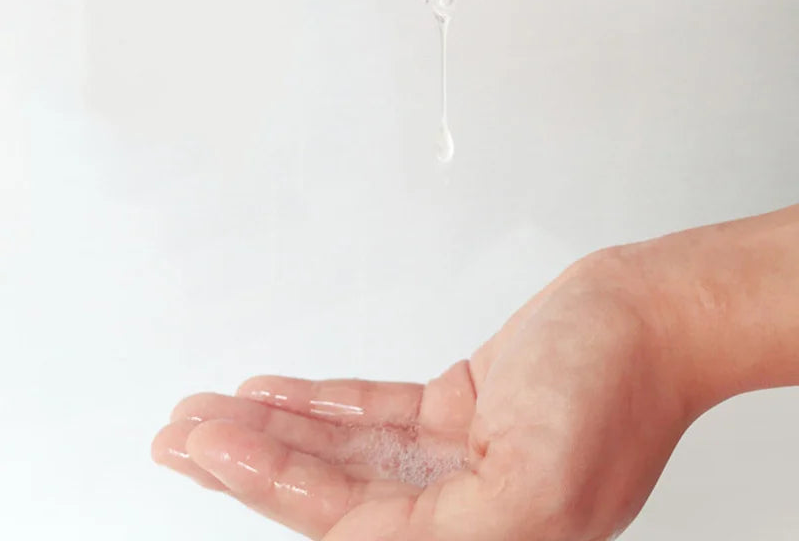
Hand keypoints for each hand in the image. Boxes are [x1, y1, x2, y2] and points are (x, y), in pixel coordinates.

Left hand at [151, 206, 798, 539]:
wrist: (650, 313)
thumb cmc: (621, 381)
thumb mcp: (544, 478)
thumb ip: (466, 530)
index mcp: (482, 536)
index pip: (344, 521)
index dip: (266, 483)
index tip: (206, 445)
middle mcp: (464, 504)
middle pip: (328, 488)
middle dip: (249, 460)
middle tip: (183, 434)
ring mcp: (459, 454)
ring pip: (344, 449)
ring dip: (276, 427)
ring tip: (212, 412)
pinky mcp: (461, 408)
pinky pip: (375, 411)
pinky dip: (323, 402)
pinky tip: (278, 393)